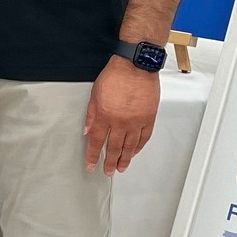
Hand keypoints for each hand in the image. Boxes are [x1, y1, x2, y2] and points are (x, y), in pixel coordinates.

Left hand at [84, 57, 159, 174]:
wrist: (135, 65)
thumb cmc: (115, 75)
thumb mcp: (95, 94)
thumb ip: (91, 115)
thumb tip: (87, 131)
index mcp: (105, 116)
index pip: (96, 141)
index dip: (92, 155)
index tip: (91, 165)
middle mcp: (121, 122)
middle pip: (114, 148)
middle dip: (109, 162)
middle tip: (108, 171)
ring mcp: (136, 121)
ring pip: (130, 146)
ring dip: (125, 159)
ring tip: (121, 167)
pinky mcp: (148, 117)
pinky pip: (144, 137)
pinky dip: (139, 147)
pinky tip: (135, 152)